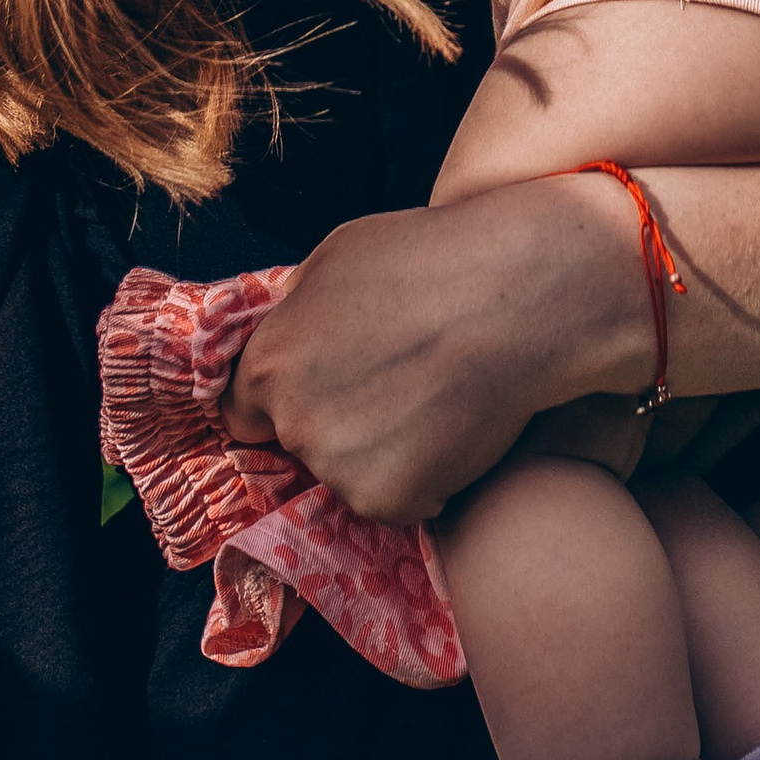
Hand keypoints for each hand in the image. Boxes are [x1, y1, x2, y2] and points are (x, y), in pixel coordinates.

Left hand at [220, 186, 649, 519]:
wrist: (516, 296)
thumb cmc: (432, 258)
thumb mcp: (338, 257)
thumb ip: (298, 309)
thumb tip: (290, 333)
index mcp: (268, 362)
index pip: (243, 410)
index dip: (282, 401)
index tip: (322, 392)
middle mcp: (293, 421)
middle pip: (301, 442)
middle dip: (336, 422)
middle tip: (395, 386)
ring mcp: (339, 467)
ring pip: (350, 473)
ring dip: (381, 452)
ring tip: (434, 400)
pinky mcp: (389, 501)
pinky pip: (399, 497)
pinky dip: (423, 477)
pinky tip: (455, 427)